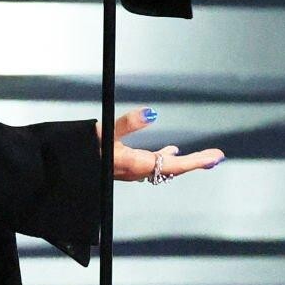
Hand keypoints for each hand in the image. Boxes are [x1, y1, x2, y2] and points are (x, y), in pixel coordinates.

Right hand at [97, 107, 223, 181]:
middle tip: (217, 157)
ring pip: (165, 167)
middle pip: (174, 168)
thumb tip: (152, 113)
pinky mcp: (127, 167)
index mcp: (137, 164)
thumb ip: (127, 123)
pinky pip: (153, 164)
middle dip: (196, 162)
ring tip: (202, 156)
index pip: (174, 165)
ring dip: (184, 161)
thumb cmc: (85, 150)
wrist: (68, 167)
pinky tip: (170, 151)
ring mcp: (133, 170)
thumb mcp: (105, 132)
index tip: (215, 158)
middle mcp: (138, 170)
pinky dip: (166, 157)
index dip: (196, 161)